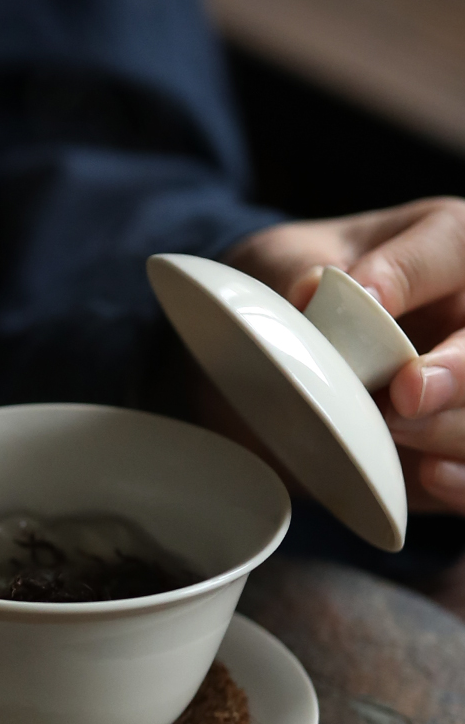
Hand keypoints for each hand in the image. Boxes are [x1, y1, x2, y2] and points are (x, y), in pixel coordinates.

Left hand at [225, 197, 464, 514]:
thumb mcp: (282, 265)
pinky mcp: (459, 443)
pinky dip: (462, 478)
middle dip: (458, 373)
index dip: (413, 274)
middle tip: (406, 394)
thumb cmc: (295, 295)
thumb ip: (296, 273)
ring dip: (450, 429)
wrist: (276, 359)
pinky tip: (429, 474)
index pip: (452, 244)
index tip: (368, 298)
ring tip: (393, 432)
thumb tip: (310, 293)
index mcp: (444, 246)